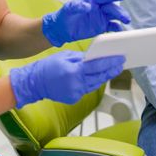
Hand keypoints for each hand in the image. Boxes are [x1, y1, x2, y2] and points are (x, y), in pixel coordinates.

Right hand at [9, 50, 124, 107]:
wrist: (34, 83)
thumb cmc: (48, 67)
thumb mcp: (65, 57)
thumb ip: (81, 58)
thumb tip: (95, 58)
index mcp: (75, 72)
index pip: (97, 66)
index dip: (110, 62)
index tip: (120, 58)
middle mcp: (77, 84)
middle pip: (99, 77)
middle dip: (111, 70)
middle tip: (121, 64)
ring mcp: (76, 93)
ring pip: (95, 84)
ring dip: (104, 77)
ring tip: (113, 70)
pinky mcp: (74, 98)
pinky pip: (87, 89)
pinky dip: (92, 83)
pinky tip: (98, 77)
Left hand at [42, 0, 130, 46]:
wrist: (62, 29)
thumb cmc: (65, 15)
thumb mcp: (68, 9)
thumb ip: (77, 6)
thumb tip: (87, 6)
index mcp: (92, 0)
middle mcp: (99, 7)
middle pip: (111, 7)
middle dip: (119, 11)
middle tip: (125, 17)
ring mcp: (101, 17)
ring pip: (114, 16)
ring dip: (121, 18)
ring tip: (126, 21)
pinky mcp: (101, 26)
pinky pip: (112, 26)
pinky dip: (117, 28)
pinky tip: (120, 31)